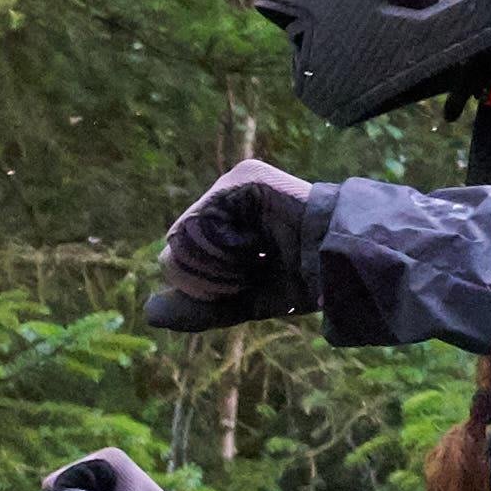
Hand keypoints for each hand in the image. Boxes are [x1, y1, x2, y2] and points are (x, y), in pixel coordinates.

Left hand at [138, 153, 332, 331]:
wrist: (341, 265)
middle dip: (209, 275)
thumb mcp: (241, 301)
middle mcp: (222, 202)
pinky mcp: (246, 178)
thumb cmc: (300, 281)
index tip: (243, 285)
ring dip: (218, 262)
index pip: (179, 256)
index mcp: (220, 227)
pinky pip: (206, 218)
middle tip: (251, 272)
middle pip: (178, 245)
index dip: (202, 283)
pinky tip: (256, 246)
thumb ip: (198, 308)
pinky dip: (225, 246)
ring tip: (256, 259)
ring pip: (188, 234)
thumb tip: (149, 312)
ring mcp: (233, 186)